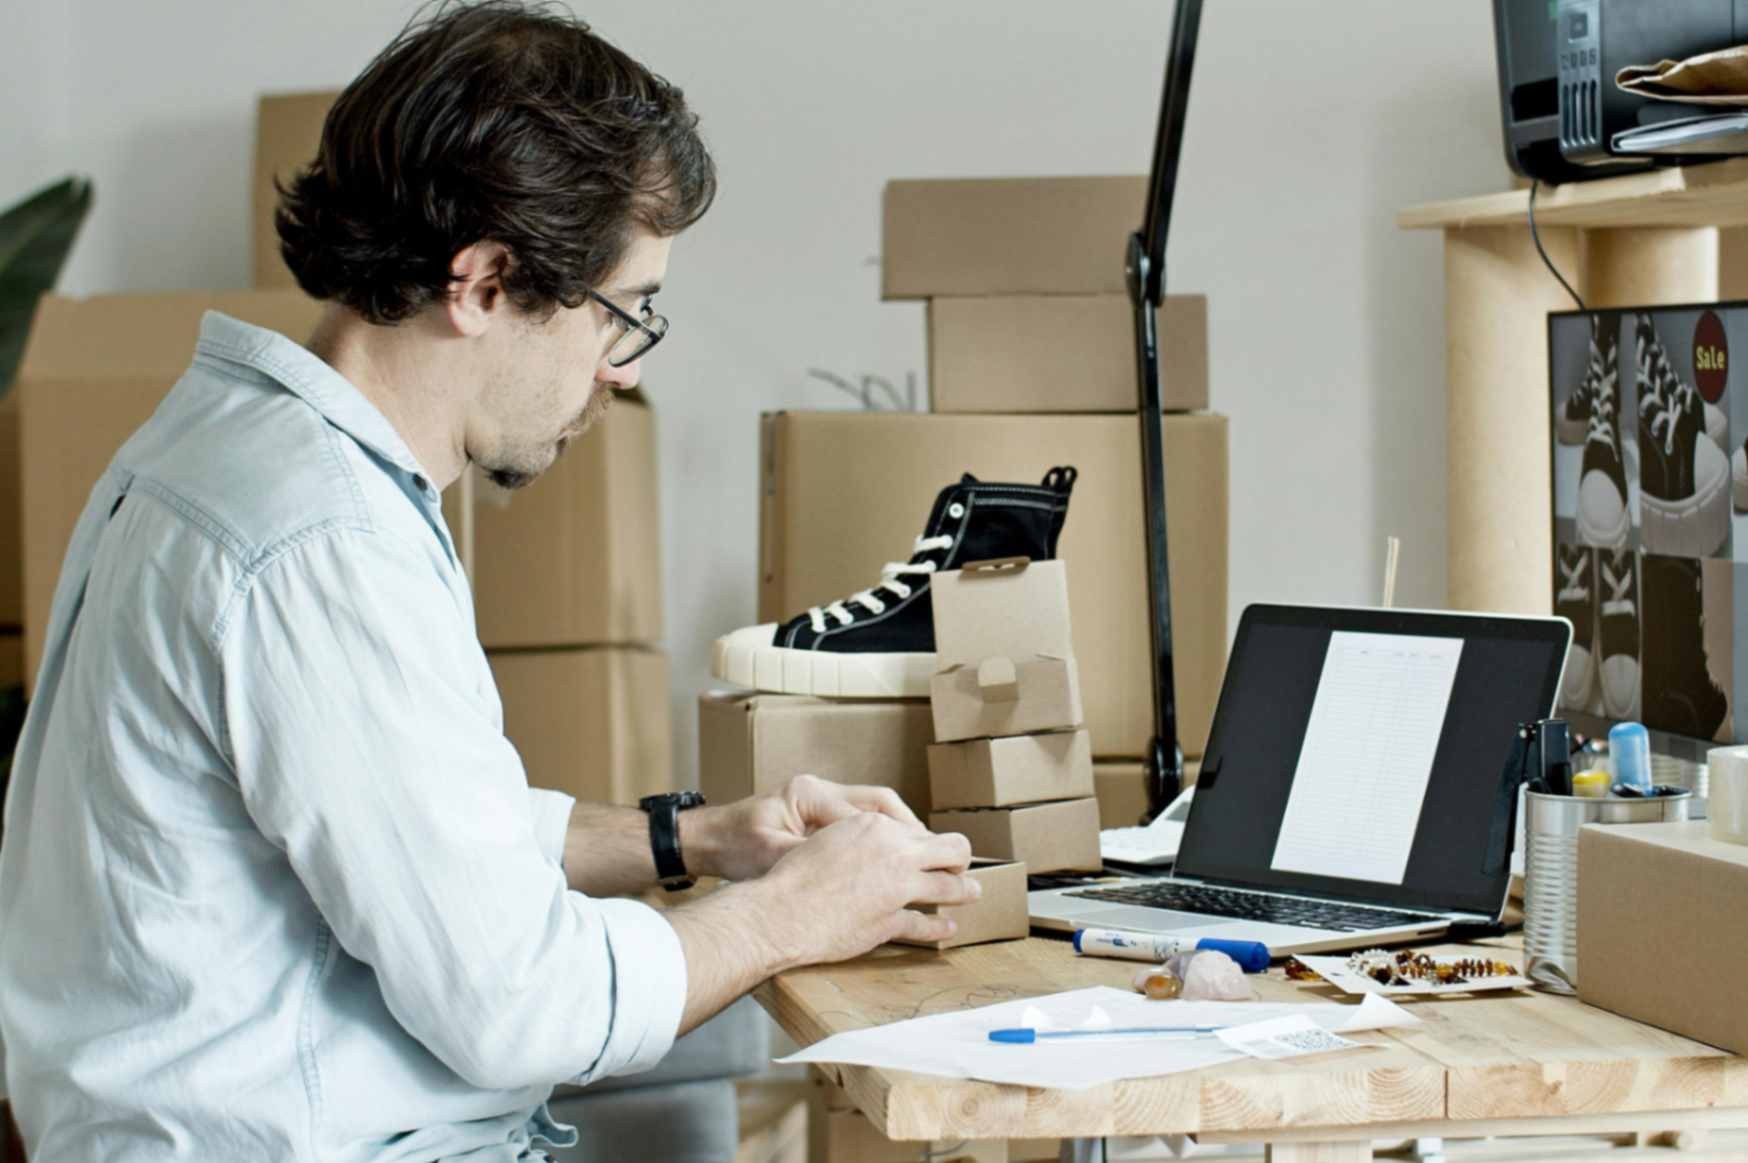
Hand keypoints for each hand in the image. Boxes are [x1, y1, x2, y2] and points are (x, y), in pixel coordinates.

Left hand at [683, 774, 924, 882]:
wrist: (706, 840)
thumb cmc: (733, 848)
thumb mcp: (769, 858)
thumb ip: (808, 861)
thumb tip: (849, 874)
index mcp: (808, 794)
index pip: (863, 813)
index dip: (894, 838)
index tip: (918, 858)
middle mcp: (819, 789)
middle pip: (879, 803)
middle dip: (909, 830)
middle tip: (936, 854)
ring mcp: (820, 798)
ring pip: (875, 809)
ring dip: (900, 832)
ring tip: (923, 857)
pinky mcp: (818, 812)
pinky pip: (861, 819)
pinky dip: (882, 836)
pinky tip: (895, 859)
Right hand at [751, 812, 978, 965]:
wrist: (782, 911)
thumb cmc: (796, 873)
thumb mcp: (832, 836)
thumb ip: (864, 836)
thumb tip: (884, 840)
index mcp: (877, 827)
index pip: (918, 829)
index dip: (928, 841)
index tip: (932, 849)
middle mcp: (895, 854)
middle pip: (952, 849)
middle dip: (960, 857)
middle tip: (961, 866)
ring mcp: (897, 890)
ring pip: (950, 887)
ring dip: (965, 890)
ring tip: (973, 892)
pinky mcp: (891, 922)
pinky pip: (926, 925)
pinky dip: (941, 927)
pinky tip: (948, 927)